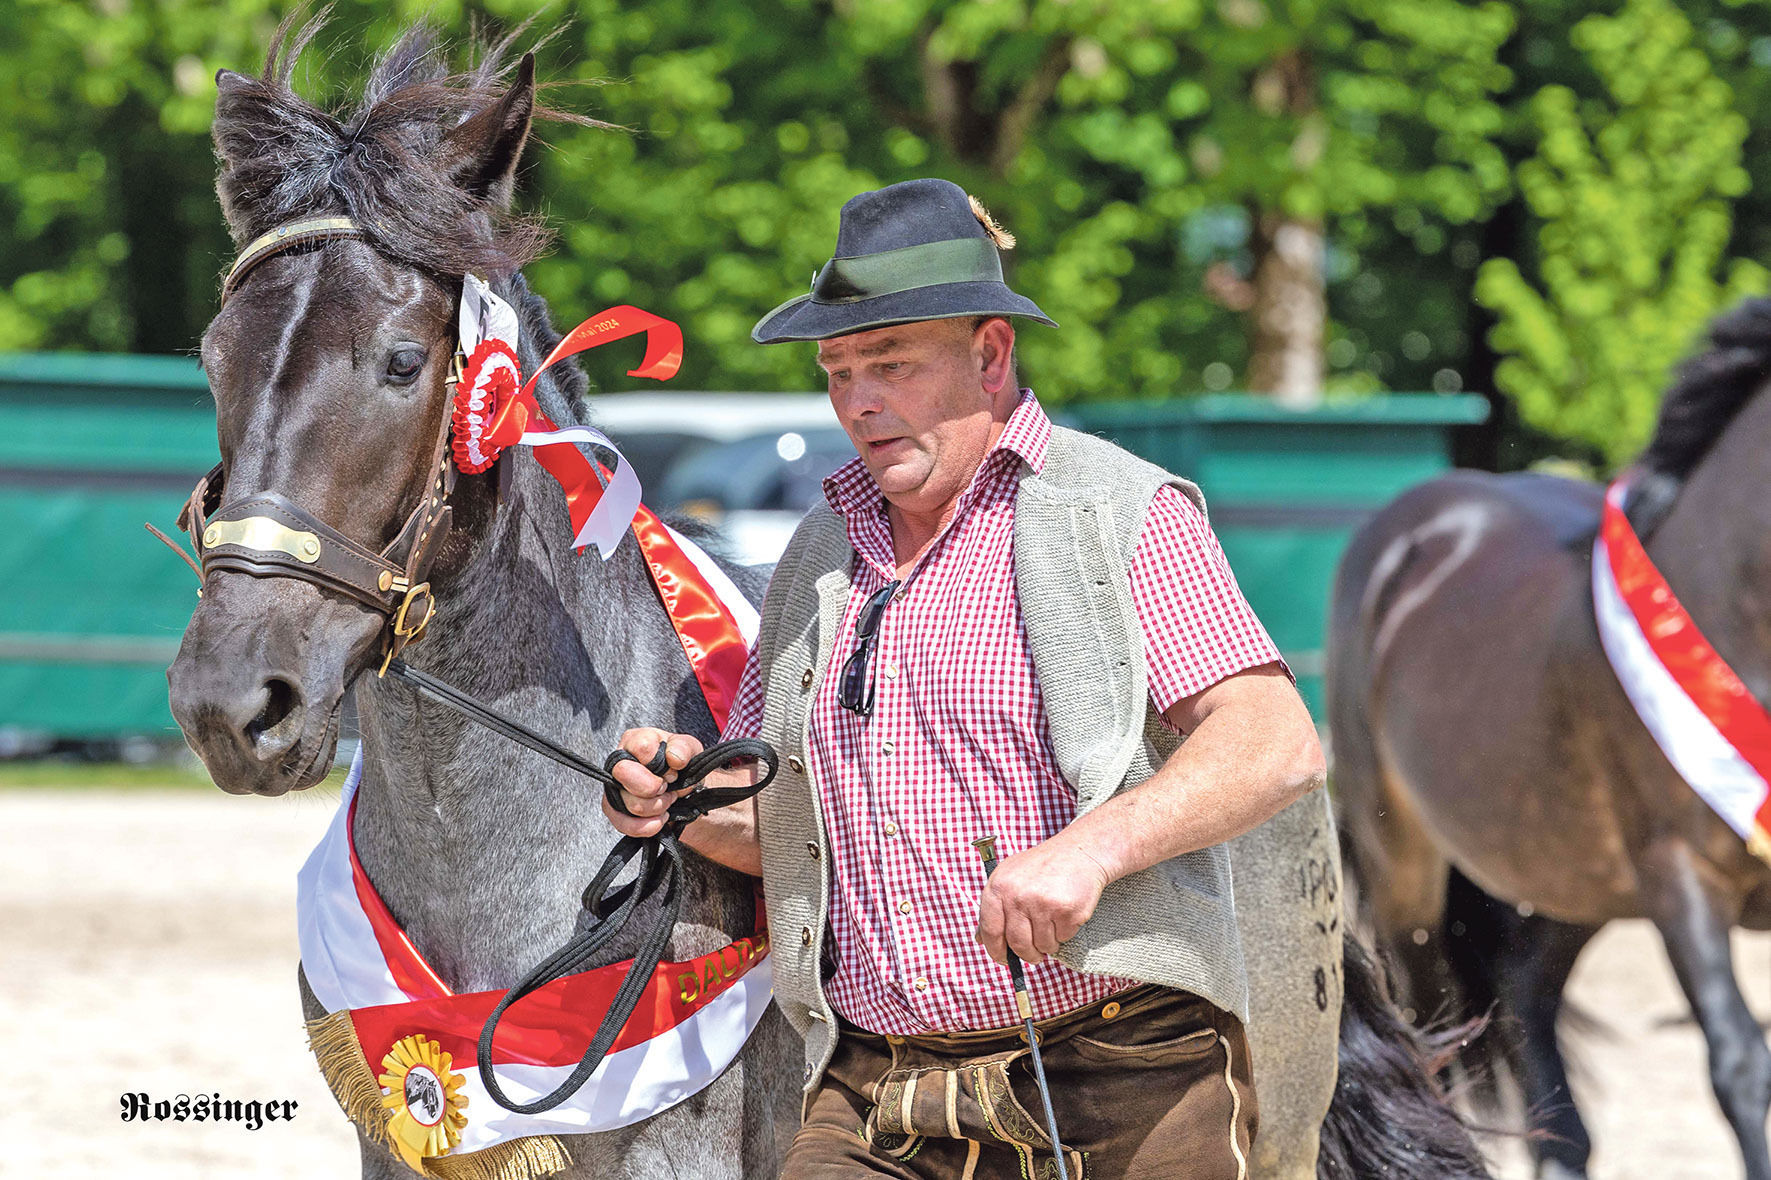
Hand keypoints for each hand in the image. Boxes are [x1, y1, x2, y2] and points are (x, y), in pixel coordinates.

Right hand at [602, 728, 703, 837]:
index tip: (674, 772)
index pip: (642, 748)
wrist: (680, 789)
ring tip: (668, 801)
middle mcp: (619, 763)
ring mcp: (614, 788)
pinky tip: (659, 821)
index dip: (662, 765)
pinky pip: (624, 824)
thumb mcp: (690, 749)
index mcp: (635, 741)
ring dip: (657, 807)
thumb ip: (684, 748)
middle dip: (654, 787)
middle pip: (625, 774)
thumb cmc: (680, 764)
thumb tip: (674, 759)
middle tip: (668, 789)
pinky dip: (646, 827)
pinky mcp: (614, 811)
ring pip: (631, 803)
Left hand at [975, 837, 1111, 965]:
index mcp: (998, 887)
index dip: (995, 950)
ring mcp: (1043, 903)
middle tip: (1035, 955)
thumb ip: (993, 908)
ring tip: (1052, 924)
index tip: (1004, 959)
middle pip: (1018, 944)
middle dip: (1028, 955)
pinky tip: (1065, 913)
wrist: (1079, 852)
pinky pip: (1063, 938)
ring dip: (1048, 943)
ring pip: (1043, 945)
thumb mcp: (1009, 878)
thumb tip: (980, 939)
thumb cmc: (1041, 867)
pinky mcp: (1067, 911)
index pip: (990, 930)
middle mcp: (1018, 896)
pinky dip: (1065, 933)